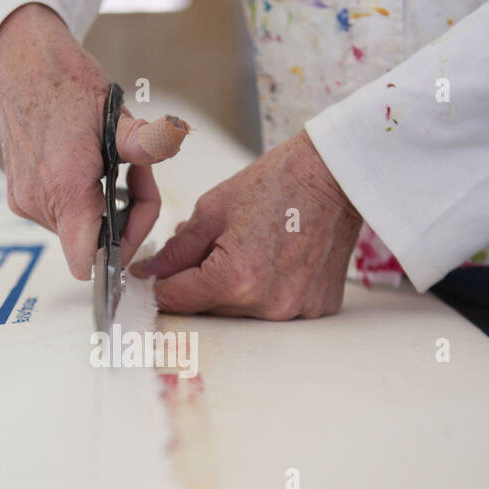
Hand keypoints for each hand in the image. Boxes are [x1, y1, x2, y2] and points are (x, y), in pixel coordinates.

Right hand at [0, 3, 187, 279]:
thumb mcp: (111, 111)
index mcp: (65, 189)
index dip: (117, 256)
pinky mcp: (21, 194)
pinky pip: (61, 214)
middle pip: (92, 244)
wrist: (21, 62)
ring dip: (104, 208)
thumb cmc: (65, 83)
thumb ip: (142, 141)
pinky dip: (83, 201)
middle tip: (137, 174)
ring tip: (113, 164)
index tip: (135, 225)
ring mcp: (27, 201)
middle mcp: (40, 203)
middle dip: (125, 216)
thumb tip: (174, 138)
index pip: (87, 261)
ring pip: (79, 229)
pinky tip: (90, 168)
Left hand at [131, 131, 362, 318]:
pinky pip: (276, 308)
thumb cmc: (280, 183)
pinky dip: (268, 289)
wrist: (337, 176)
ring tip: (250, 248)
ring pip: (242, 312)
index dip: (163, 282)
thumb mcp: (213, 210)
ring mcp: (295, 311)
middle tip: (215, 246)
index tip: (162, 271)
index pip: (177, 300)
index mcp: (235, 279)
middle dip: (201, 283)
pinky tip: (277, 258)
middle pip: (209, 309)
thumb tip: (151, 272)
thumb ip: (178, 250)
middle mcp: (266, 305)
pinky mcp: (317, 308)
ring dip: (235, 288)